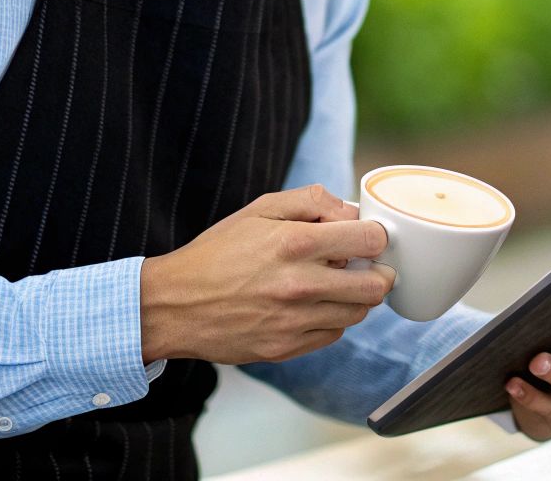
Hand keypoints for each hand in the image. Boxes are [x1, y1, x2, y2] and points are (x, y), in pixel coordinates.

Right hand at [138, 184, 394, 363]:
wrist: (172, 305)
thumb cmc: (216, 254)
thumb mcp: (259, 209)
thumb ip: (312, 201)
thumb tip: (352, 211)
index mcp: (295, 243)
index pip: (371, 240)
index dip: (377, 237)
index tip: (368, 238)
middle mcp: (299, 285)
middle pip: (376, 285)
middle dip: (378, 272)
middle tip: (366, 266)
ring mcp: (294, 321)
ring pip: (358, 313)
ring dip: (355, 297)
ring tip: (335, 284)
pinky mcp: (286, 349)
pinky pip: (333, 334)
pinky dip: (331, 319)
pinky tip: (312, 306)